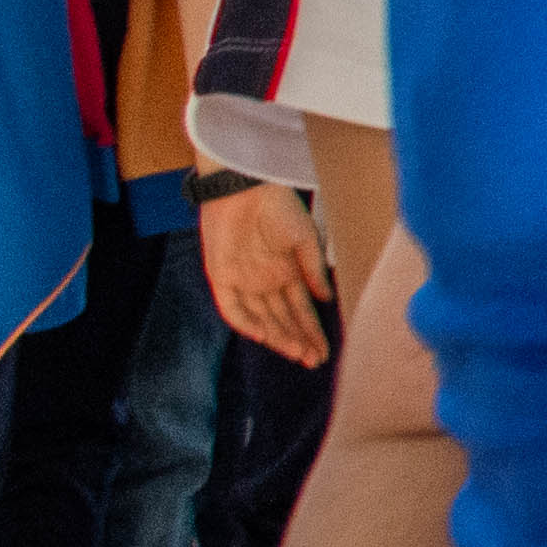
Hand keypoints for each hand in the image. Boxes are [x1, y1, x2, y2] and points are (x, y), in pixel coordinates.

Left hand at [200, 180, 334, 364]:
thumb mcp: (306, 239)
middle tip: (312, 360)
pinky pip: (232, 307)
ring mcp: (243, 281)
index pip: (300, 310)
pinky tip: (263, 335)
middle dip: (297, 341)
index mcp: (287, 272)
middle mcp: (265, 281)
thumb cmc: (279, 206)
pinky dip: (245, 322)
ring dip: (277, 337)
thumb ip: (314, 270)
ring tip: (296, 354)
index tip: (324, 350)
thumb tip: (326, 300)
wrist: (245, 186)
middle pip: (282, 319)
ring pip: (261, 318)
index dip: (312, 331)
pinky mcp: (220, 277)